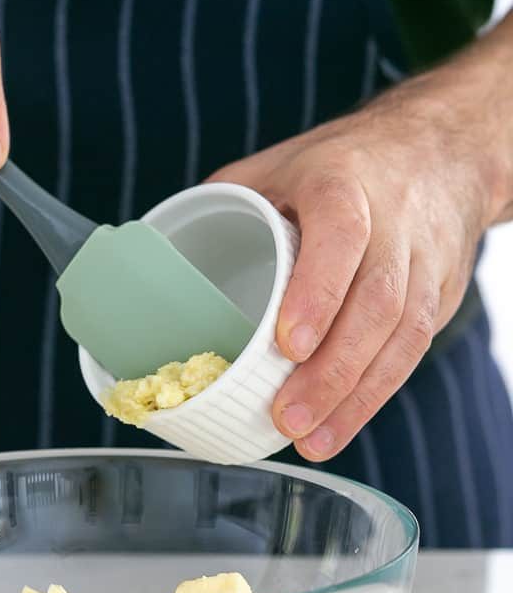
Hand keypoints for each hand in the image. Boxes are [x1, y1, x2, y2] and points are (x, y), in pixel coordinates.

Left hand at [207, 16, 512, 460]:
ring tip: (310, 440)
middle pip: (374, 303)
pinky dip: (374, 396)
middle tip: (286, 418)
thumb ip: (225, 203)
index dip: (317, 292)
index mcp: (343, 185)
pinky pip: (412, 351)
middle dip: (332, 369)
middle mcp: (393, 224)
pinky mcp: (438, 295)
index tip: (287, 345)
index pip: (340, 236)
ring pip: (401, 336)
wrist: (435, 152)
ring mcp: (421, 263)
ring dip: (355, 397)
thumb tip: (154, 256)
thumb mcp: (275, 166)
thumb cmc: (340, 165)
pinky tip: (338, 428)